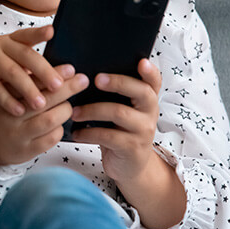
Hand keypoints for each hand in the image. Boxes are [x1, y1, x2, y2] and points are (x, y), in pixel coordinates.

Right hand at [0, 26, 64, 115]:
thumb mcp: (0, 57)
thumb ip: (20, 62)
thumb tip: (53, 74)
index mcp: (7, 41)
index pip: (26, 35)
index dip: (39, 33)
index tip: (53, 32)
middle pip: (24, 55)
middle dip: (43, 70)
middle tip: (59, 85)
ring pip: (11, 71)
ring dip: (27, 88)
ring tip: (41, 104)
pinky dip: (7, 99)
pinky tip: (19, 110)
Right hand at [0, 65, 88, 165]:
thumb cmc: (4, 111)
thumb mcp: (5, 90)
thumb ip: (24, 79)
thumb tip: (55, 68)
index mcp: (2, 93)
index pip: (30, 80)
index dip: (52, 74)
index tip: (70, 69)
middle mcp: (8, 113)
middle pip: (43, 99)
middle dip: (67, 88)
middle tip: (82, 81)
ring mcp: (17, 133)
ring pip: (50, 119)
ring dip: (65, 110)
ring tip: (68, 106)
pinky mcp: (25, 150)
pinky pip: (51, 138)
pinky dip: (60, 129)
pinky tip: (58, 124)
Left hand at [70, 59, 161, 180]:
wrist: (129, 166)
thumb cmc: (119, 130)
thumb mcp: (120, 110)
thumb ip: (111, 94)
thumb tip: (83, 74)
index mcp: (147, 98)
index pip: (154, 81)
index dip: (150, 71)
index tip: (141, 62)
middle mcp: (150, 112)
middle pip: (141, 92)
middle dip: (118, 83)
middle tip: (96, 79)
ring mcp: (143, 131)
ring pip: (119, 113)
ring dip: (92, 110)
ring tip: (74, 112)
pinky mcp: (132, 148)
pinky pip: (108, 136)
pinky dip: (88, 133)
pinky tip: (76, 132)